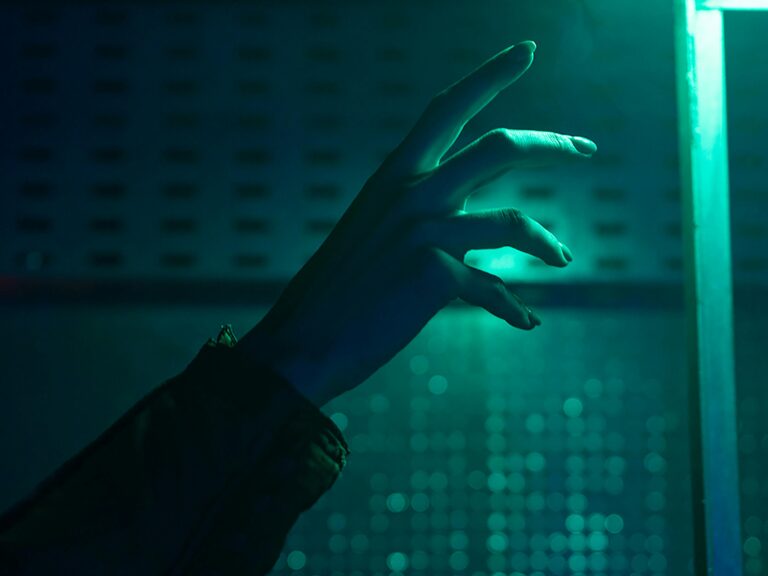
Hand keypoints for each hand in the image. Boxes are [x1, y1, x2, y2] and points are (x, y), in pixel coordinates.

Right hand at [238, 40, 595, 405]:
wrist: (305, 341)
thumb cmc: (339, 291)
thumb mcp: (373, 233)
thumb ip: (418, 215)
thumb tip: (473, 228)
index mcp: (393, 176)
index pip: (446, 109)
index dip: (489, 75)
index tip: (527, 51)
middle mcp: (411, 193)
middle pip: (499, 148)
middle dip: (551, 143)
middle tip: (586, 148)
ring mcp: (424, 232)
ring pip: (512, 222)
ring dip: (545, 241)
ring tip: (564, 258)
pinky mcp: (434, 275)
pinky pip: (492, 288)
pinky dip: (512, 308)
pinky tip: (527, 321)